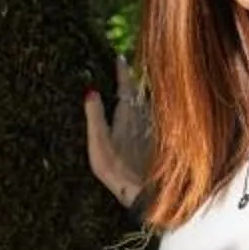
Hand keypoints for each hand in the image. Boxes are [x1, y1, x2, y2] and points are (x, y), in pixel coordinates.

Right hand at [82, 57, 152, 208]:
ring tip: (135, 89)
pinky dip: (147, 112)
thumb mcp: (99, 143)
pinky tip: (146, 116)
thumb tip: (90, 91)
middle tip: (126, 70)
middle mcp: (143, 120)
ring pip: (146, 106)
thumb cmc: (116, 169)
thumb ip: (95, 117)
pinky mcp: (157, 144)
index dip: (122, 72)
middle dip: (132, 82)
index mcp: (127, 116)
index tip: (119, 57)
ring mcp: (151, 131)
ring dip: (140, 96)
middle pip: (138, 95)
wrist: (143, 192)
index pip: (125, 87)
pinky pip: (151, 120)